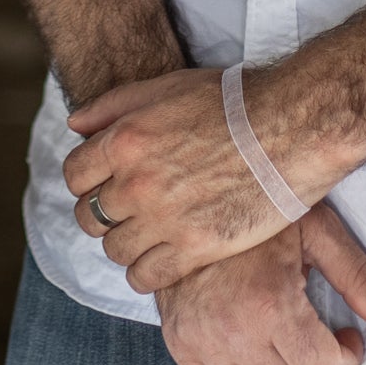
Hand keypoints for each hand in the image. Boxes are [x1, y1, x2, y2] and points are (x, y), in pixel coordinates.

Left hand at [64, 66, 302, 293]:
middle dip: (104, 215)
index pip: (75, 176)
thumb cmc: (233, 103)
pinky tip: (162, 261)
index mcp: (125, 140)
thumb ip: (114, 105)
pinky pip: (145, 277)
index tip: (106, 185)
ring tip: (148, 237)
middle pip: (89, 216)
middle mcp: (137, 182)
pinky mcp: (194, 248)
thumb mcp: (167, 87)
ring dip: (126, 244)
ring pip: (114, 249)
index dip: (87, 182)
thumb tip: (75, 125)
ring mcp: (164, 218)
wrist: (291, 130)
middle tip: (128, 213)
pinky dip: (146, 273)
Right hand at [157, 206, 365, 364]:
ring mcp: (200, 345)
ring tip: (287, 355)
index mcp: (269, 303)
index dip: (347, 359)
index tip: (346, 336)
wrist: (187, 199)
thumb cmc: (260, 212)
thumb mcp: (316, 230)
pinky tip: (255, 362)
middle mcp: (232, 333)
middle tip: (319, 347)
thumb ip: (357, 276)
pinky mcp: (179, 348)